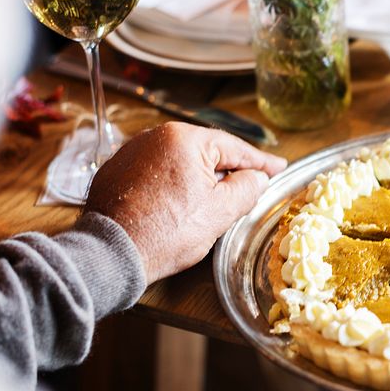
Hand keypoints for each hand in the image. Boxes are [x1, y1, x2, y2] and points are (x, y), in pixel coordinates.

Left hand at [85, 122, 286, 283]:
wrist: (111, 254)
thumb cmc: (166, 233)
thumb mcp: (220, 212)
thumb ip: (247, 188)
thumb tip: (258, 177)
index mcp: (185, 139)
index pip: (234, 147)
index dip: (261, 161)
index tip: (278, 167)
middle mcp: (156, 137)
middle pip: (206, 151)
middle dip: (230, 169)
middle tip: (253, 182)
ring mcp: (133, 152)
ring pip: (181, 161)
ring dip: (201, 177)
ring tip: (218, 197)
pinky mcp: (118, 171)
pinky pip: (157, 171)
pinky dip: (175, 183)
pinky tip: (182, 202)